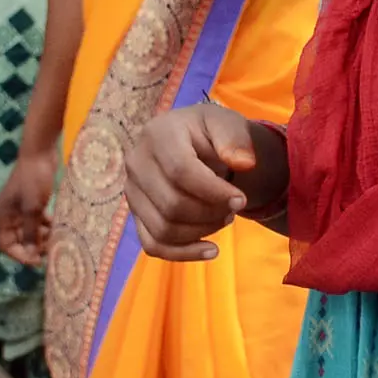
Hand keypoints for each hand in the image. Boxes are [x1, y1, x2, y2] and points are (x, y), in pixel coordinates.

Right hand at [0, 152, 57, 266]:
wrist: (40, 153)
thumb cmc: (34, 180)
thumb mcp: (33, 209)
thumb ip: (31, 232)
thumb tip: (31, 253)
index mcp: (2, 217)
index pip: (6, 245)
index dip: (21, 255)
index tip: (38, 261)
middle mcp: (8, 214)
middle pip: (18, 239)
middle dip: (34, 247)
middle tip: (52, 252)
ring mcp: (20, 207)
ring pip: (30, 230)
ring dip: (42, 237)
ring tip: (59, 241)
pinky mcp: (32, 201)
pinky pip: (38, 220)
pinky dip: (47, 225)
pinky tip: (60, 227)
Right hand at [122, 101, 284, 260]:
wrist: (195, 142)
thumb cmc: (212, 132)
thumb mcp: (228, 124)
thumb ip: (236, 139)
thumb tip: (245, 164)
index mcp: (157, 134)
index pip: (180, 171)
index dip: (214, 191)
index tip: (241, 199)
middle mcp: (136, 163)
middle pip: (171, 204)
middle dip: (211, 213)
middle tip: (235, 207)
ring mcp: (132, 191)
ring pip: (163, 229)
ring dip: (202, 231)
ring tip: (225, 217)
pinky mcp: (136, 215)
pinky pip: (152, 245)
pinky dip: (183, 253)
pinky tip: (211, 250)